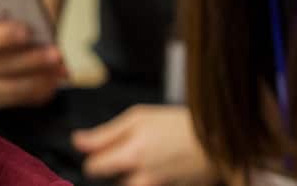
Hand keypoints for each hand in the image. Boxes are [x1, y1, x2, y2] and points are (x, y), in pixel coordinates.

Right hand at [0, 16, 67, 107]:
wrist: (5, 24)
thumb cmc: (9, 13)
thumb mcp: (13, 7)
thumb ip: (19, 17)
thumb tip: (39, 33)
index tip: (27, 32)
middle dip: (26, 61)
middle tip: (55, 54)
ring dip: (33, 80)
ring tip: (59, 70)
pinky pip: (7, 100)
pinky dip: (32, 93)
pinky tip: (51, 83)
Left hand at [72, 105, 216, 185]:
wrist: (219, 141)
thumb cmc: (177, 124)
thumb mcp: (139, 118)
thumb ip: (105, 134)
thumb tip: (77, 142)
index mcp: (132, 153)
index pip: (94, 168)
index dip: (93, 161)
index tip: (100, 154)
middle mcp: (142, 177)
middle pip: (110, 181)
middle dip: (109, 171)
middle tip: (122, 159)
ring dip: (130, 178)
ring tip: (144, 163)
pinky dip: (145, 181)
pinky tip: (157, 170)